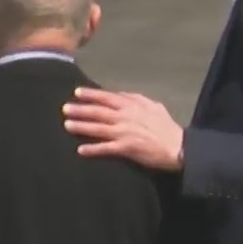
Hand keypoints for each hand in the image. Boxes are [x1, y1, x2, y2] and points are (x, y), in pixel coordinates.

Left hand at [62, 87, 184, 171]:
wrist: (177, 147)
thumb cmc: (166, 126)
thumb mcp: (153, 106)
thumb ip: (136, 99)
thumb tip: (120, 94)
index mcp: (132, 106)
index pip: (108, 97)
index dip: (92, 94)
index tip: (77, 92)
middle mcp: (125, 117)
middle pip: (99, 112)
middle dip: (81, 109)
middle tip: (65, 108)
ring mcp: (124, 133)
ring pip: (98, 128)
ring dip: (82, 127)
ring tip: (67, 125)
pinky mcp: (126, 149)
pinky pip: (106, 149)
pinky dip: (93, 149)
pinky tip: (81, 150)